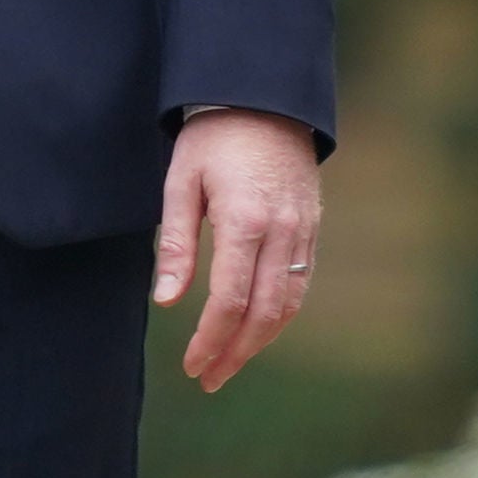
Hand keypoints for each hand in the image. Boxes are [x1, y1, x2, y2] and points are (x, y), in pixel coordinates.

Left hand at [153, 109, 322, 392]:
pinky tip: (257, 328)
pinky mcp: (311, 227)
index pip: (229, 300)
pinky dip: (280, 315)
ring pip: (289, 304)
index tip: (191, 365)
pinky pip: (301, 283)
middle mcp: (282, 233)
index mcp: (245, 221)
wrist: (264, 99)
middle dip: (235, 352)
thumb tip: (166, 301)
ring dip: (260, 341)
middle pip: (264, 313)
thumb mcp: (180, 182)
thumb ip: (175, 244)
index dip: (210, 340)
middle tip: (208, 378)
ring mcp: (303, 231)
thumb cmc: (212, 137)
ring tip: (229, 363)